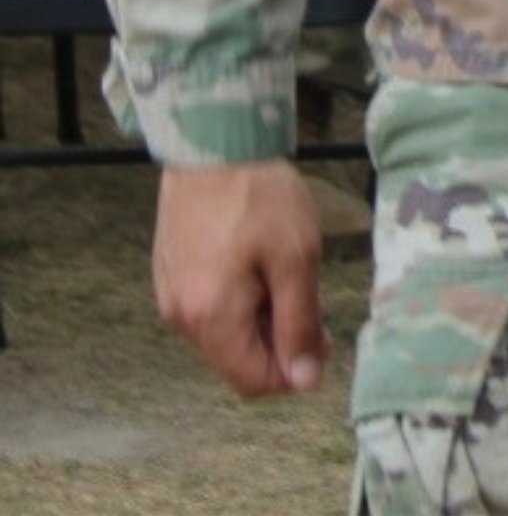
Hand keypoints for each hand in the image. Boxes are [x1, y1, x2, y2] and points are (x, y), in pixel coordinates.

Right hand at [153, 160, 328, 397]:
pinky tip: (256, 261)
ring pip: (223, 335)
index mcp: (210, 318)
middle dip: (278, 341)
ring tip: (282, 271)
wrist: (212, 139)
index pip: (253, 382)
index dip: (294, 371)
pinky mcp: (170, 272)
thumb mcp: (296, 257)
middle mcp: (180, 317)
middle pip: (237, 360)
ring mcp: (170, 295)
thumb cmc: (259, 194)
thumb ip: (300, 324)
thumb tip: (305, 382)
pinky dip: (237, 300)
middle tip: (308, 296)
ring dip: (259, 319)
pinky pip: (207, 308)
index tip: (323, 336)